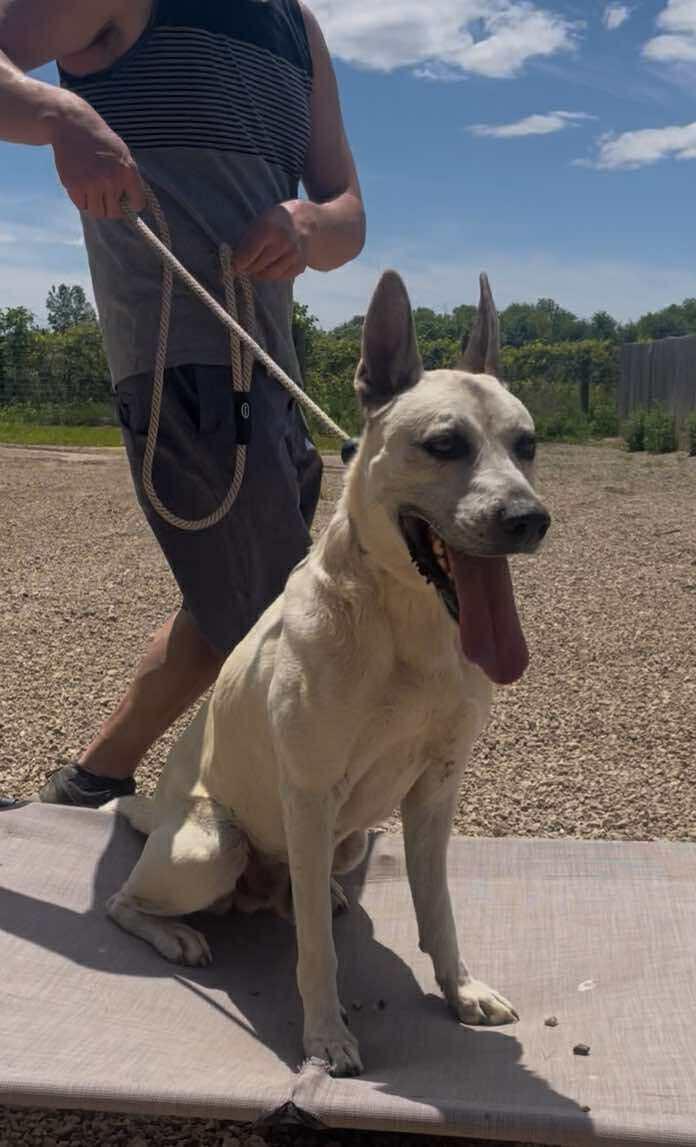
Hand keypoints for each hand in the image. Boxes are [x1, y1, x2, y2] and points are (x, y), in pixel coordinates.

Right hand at [49, 94, 145, 219]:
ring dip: (96, 205)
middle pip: (115, 213)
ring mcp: (92, 184)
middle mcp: (111, 180)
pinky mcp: (75, 186)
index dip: (132, 203)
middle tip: (106, 195)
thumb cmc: (100, 141)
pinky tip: (81, 185)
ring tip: (93, 190)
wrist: (73, 126)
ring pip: (98, 212)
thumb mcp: (123, 154)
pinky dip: (82, 199)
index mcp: (128, 171)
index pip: (138, 203)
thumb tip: (133, 204)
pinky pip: (82, 206)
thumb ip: (129, 177)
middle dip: (112, 206)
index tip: (126, 199)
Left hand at [233, 200, 316, 281]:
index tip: (233, 266)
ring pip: (268, 275)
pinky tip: (273, 264)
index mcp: (268, 229)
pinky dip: (274, 274)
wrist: (306, 223)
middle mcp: (283, 242)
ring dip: (260, 273)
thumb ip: (246, 242)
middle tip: (246, 264)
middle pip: (257, 267)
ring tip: (258, 265)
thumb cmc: (275, 223)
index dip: (237, 263)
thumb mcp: (259, 223)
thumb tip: (234, 265)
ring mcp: (293, 255)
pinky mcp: (300, 266)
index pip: (247, 255)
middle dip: (248, 268)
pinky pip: (280, 277)